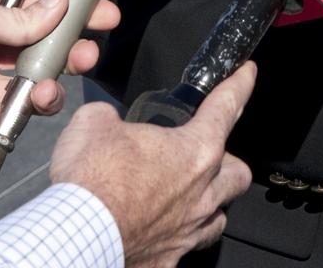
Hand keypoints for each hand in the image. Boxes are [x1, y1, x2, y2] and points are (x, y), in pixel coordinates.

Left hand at [0, 0, 118, 133]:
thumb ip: (14, 16)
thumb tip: (56, 3)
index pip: (41, 6)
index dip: (73, 10)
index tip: (103, 16)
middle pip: (41, 51)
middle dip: (64, 58)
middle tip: (82, 58)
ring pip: (24, 90)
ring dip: (32, 93)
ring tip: (32, 94)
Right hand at [50, 63, 255, 266]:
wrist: (74, 236)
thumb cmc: (91, 180)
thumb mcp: (96, 122)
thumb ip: (112, 117)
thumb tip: (108, 122)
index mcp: (194, 151)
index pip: (227, 107)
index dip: (240, 84)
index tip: (248, 74)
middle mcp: (201, 193)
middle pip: (238, 173)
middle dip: (229, 161)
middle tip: (211, 154)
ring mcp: (186, 232)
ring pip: (218, 217)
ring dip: (210, 203)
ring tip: (193, 196)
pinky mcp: (165, 262)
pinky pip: (182, 249)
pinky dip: (174, 238)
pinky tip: (159, 233)